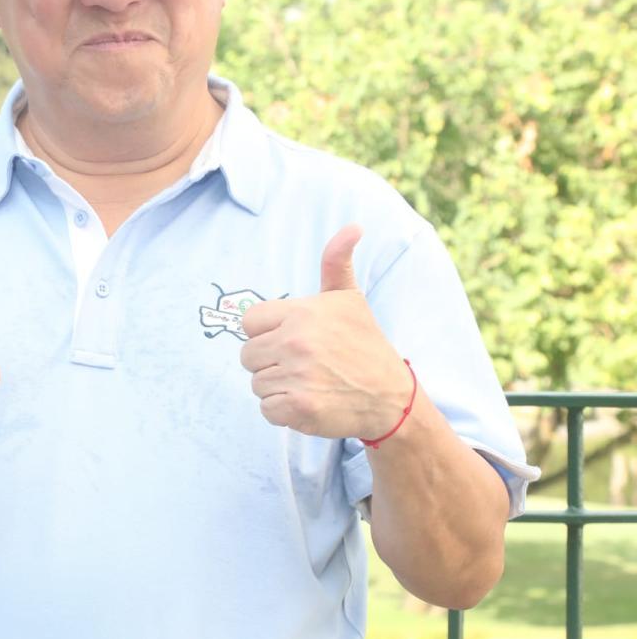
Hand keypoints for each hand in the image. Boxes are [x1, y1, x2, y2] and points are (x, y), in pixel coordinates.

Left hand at [239, 224, 411, 440]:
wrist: (391, 397)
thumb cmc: (364, 344)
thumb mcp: (350, 299)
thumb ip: (337, 262)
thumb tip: (353, 227)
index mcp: (302, 313)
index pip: (249, 322)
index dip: (266, 333)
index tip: (291, 340)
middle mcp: (296, 342)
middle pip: (248, 356)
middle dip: (270, 362)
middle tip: (303, 365)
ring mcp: (297, 376)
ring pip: (257, 383)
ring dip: (278, 388)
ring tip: (309, 383)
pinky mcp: (299, 408)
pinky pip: (266, 409)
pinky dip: (283, 411)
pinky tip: (309, 401)